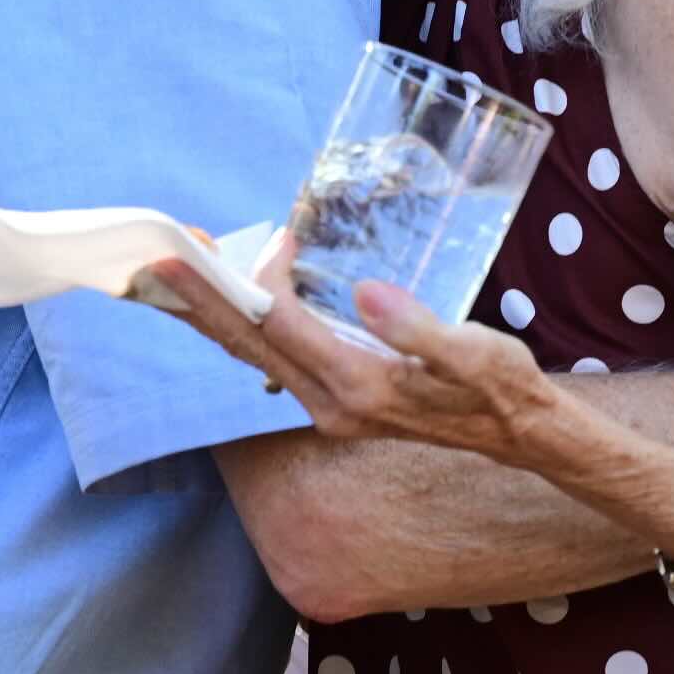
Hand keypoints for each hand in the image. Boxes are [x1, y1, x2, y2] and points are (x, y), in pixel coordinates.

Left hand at [134, 254, 575, 474]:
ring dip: (211, 314)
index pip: (284, 326)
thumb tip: (367, 294)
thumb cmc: (501, 387)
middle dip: (201, 300)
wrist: (517, 433)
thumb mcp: (476, 353)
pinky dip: (241, 327)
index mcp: (360, 385)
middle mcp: (332, 402)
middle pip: (248, 344)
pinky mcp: (334, 398)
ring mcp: (329, 405)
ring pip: (252, 355)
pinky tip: (226, 305)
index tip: (238, 241)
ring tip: (170, 278)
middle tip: (156, 257)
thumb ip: (422, 329)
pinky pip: (271, 359)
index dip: (254, 280)